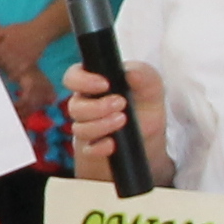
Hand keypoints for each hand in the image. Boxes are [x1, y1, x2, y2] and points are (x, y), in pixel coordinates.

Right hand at [62, 61, 158, 184]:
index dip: (82, 81)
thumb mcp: (150, 83)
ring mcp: (87, 125)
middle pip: (74, 106)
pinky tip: (113, 143)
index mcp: (92, 83)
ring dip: (101, 125)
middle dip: (97, 107)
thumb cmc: (144, 99)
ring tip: (123, 120)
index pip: (72, 77)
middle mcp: (85, 104)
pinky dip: (99, 147)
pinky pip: (87, 149)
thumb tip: (130, 73)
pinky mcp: (93, 146)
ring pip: (79, 128)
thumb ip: (142, 74)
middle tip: (121, 104)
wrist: (151, 130)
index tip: (104, 84)